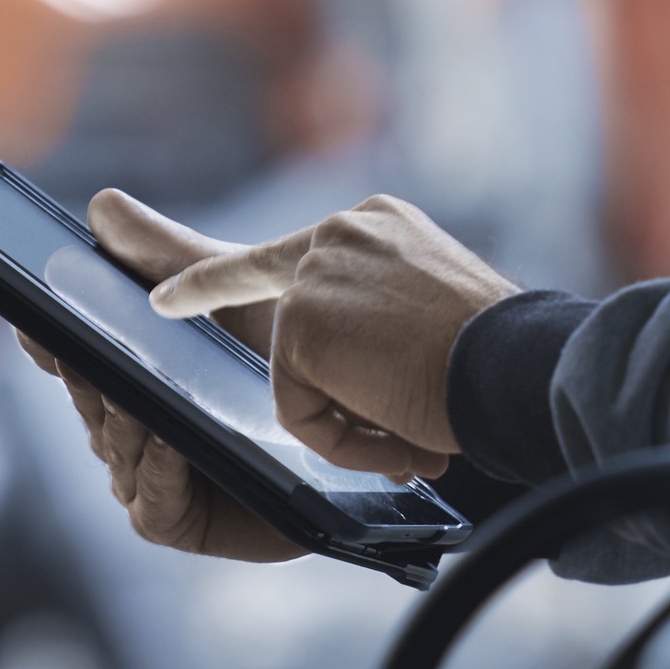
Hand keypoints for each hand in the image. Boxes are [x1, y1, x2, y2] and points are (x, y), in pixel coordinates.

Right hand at [17, 189, 297, 561]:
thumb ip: (167, 252)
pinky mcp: (179, 520)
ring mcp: (153, 476)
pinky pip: (149, 502)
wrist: (364, 414)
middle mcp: (133, 425)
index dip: (53, 340)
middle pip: (90, 404)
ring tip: (136, 393)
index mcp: (132, 371)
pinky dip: (155, 468)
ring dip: (123, 421)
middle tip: (90, 351)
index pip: (75, 357)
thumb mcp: (230, 290)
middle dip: (90, 378)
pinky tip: (169, 438)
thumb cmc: (293, 349)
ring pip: (114, 450)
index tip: (40, 320)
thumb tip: (101, 208)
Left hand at [150, 194, 519, 481]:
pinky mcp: (299, 322)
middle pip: (249, 275)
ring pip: (291, 370)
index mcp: (379, 228)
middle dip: (196, 286)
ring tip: (411, 430)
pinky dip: (344, 440)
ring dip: (346, 418)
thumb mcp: (433, 318)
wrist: (516, 364)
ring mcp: (316, 273)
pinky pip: (297, 410)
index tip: (167, 290)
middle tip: (153, 288)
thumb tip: (337, 373)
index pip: (290, 252)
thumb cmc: (497, 358)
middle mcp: (342, 233)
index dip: (222, 275)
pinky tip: (398, 434)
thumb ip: (374, 323)